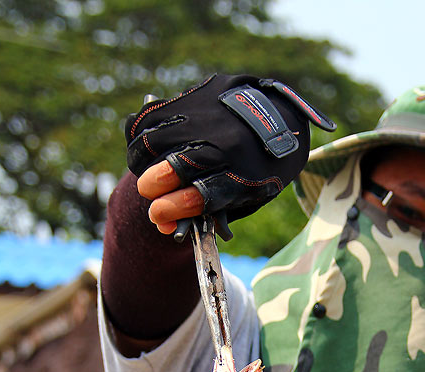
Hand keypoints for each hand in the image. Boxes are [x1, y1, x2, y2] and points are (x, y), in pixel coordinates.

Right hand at [125, 73, 334, 228]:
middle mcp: (225, 145)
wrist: (283, 118)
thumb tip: (164, 220)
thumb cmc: (259, 171)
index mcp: (242, 178)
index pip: (200, 195)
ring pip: (156, 140)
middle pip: (174, 167)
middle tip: (149, 191)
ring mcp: (207, 118)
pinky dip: (141, 134)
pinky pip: (153, 116)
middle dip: (152, 185)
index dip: (173, 208)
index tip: (159, 215)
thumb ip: (210, 211)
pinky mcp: (195, 98)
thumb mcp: (249, 197)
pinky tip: (145, 147)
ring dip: (141, 161)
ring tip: (144, 170)